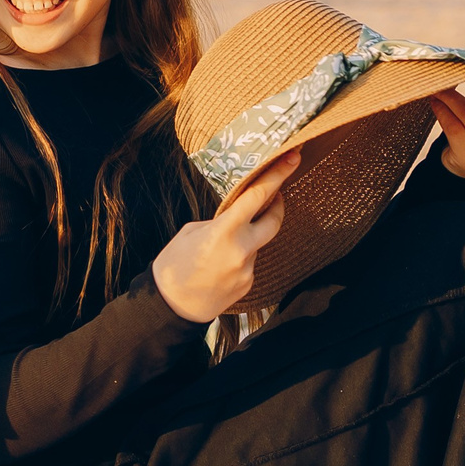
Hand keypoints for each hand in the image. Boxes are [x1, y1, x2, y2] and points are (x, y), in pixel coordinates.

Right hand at [151, 149, 299, 321]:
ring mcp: (248, 269)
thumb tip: (237, 218)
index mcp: (225, 230)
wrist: (171, 307)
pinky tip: (220, 266)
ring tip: (221, 247)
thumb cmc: (173, 265)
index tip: (293, 159)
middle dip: (277, 205)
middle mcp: (242, 249)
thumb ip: (219, 222)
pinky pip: (250, 262)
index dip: (278, 175)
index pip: (258, 196)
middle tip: (273, 196)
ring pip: (258, 243)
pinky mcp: (249, 284)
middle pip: (274, 220)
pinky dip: (239, 258)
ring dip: (248, 237)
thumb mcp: (190, 232)